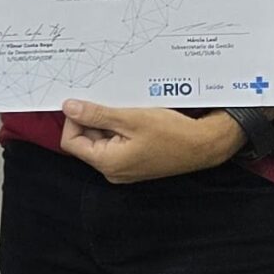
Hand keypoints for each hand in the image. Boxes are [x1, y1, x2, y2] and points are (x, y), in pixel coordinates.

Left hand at [58, 100, 243, 183]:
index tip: (87, 104)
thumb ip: (96, 114)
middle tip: (111, 103)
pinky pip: (117, 142)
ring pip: (102, 138)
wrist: (205, 145)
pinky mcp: (135, 161)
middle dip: (94, 119)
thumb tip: (68, 108)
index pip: (71, 140)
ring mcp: (125, 167)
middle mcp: (113, 170)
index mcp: (108, 163)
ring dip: (109, 121)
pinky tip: (133, 117)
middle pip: (86, 139)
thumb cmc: (173, 134)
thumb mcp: (130, 118)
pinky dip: (120, 127)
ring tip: (127, 110)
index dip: (75, 120)